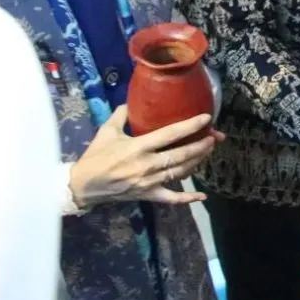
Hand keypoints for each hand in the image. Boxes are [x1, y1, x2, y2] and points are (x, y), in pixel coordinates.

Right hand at [68, 105, 221, 207]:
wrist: (84, 185)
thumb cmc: (96, 155)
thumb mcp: (107, 130)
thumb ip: (122, 114)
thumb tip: (133, 100)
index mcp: (138, 147)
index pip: (170, 134)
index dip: (190, 126)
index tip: (206, 119)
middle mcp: (147, 165)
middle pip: (181, 155)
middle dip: (201, 145)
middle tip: (215, 137)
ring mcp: (149, 182)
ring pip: (180, 173)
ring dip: (197, 162)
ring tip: (209, 151)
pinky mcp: (148, 195)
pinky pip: (170, 199)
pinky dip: (187, 199)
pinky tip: (202, 196)